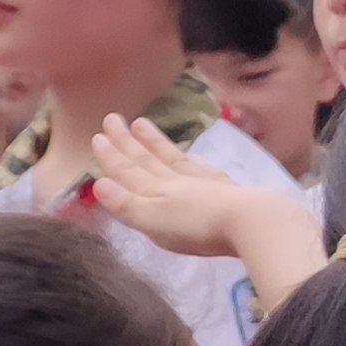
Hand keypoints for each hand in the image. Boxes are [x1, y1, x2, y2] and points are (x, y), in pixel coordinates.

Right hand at [84, 115, 317, 267]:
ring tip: (142, 124)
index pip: (128, 170)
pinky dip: (191, 159)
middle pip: (147, 158)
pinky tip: (193, 156)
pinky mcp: (222, 188)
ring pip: (172, 157)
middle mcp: (175, 180)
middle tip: (113, 118)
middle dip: (127, 141)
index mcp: (155, 190)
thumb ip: (125, 204)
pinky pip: (200, 167)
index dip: (111, 156)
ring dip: (155, 142)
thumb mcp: (152, 221)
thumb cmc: (195, 227)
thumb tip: (98, 183)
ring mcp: (201, 181)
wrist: (247, 221)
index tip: (98, 136)